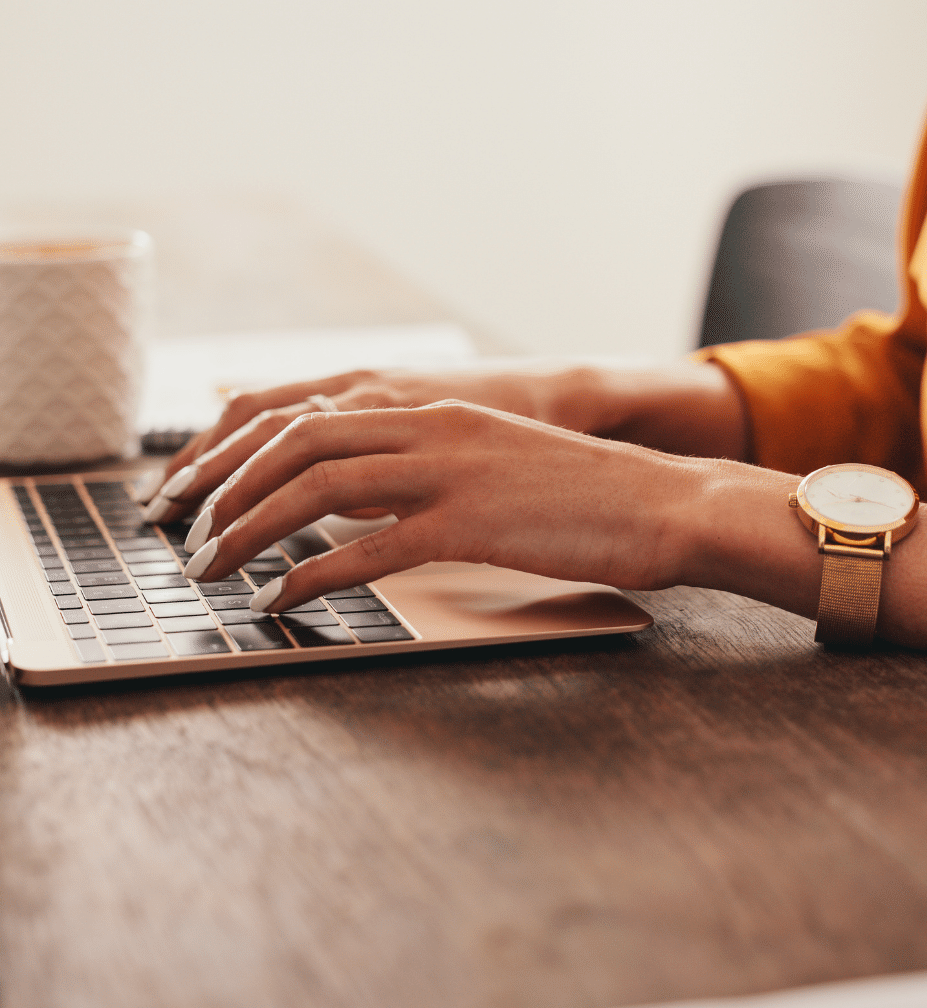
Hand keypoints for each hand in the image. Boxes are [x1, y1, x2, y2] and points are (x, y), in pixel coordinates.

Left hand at [144, 360, 748, 519]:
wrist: (660, 502)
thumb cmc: (582, 498)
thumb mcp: (492, 462)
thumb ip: (427, 468)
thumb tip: (360, 503)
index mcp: (433, 409)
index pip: (307, 412)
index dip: (239, 449)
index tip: (197, 488)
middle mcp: (430, 426)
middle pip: (295, 439)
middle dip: (226, 485)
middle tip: (185, 530)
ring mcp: (448, 471)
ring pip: (317, 486)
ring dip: (251, 529)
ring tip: (214, 568)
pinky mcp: (469, 522)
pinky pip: (365, 548)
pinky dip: (310, 574)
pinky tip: (282, 598)